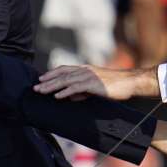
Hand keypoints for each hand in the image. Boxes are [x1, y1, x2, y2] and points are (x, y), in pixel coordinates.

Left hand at [35, 64, 158, 100]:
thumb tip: (69, 97)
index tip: (41, 79)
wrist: (130, 83)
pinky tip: (57, 96)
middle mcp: (85, 70)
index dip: (51, 74)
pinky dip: (65, 92)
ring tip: (41, 92)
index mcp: (85, 69)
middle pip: (61, 75)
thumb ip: (82, 91)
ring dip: (52, 86)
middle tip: (35, 87)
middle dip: (47, 81)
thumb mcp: (95, 88)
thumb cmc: (115, 86)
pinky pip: (76, 88)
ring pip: (65, 81)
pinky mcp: (94, 84)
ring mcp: (89, 76)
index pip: (64, 69)